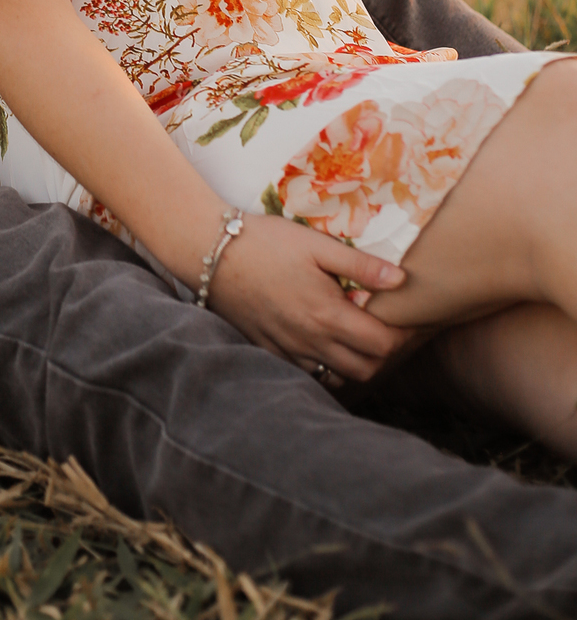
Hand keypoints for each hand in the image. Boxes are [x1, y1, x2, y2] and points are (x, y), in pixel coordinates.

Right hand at [209, 214, 410, 382]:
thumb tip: (402, 280)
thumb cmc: (267, 243)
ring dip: (355, 362)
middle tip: (385, 326)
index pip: (382, 345)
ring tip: (357, 334)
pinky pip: (308, 372)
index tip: (406, 317)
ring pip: (337, 376)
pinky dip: (324, 363)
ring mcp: (289, 350)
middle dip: (383, 353)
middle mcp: (311, 342)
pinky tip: (324, 338)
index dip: (402, 334)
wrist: (212, 253)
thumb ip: (361, 266)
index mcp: (328, 316)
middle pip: (366, 369)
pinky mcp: (270, 350)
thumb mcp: (317, 245)